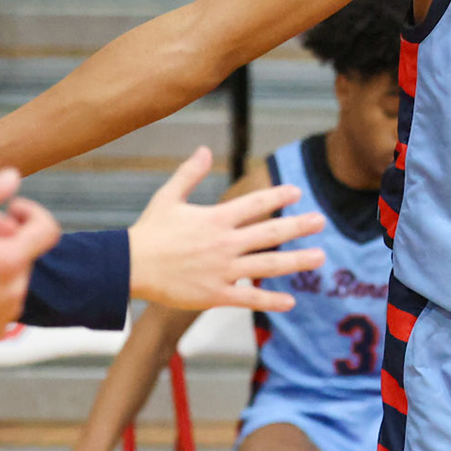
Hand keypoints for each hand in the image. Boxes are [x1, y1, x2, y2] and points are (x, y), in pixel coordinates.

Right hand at [128, 147, 328, 310]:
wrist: (128, 267)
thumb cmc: (148, 232)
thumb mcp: (168, 197)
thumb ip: (189, 174)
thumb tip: (203, 149)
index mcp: (214, 219)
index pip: (254, 204)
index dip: (277, 197)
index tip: (297, 192)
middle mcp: (223, 243)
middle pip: (270, 234)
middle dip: (299, 227)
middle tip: (321, 221)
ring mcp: (221, 270)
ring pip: (267, 265)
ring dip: (296, 261)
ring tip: (320, 257)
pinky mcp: (214, 294)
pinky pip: (248, 298)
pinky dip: (270, 300)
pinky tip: (291, 301)